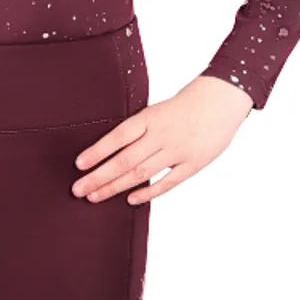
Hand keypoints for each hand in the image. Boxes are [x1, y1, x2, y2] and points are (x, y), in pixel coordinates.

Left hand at [71, 74, 253, 204]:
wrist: (222, 100)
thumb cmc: (185, 105)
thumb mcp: (157, 110)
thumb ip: (138, 130)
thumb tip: (108, 151)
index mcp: (151, 117)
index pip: (118, 136)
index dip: (97, 151)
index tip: (79, 165)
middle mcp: (162, 135)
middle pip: (125, 160)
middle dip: (98, 177)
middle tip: (78, 190)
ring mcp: (178, 151)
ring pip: (141, 173)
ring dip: (115, 187)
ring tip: (95, 197)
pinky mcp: (193, 164)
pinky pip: (167, 182)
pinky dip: (148, 192)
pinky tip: (130, 200)